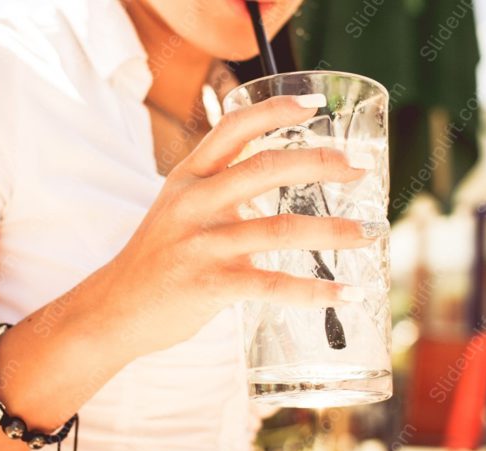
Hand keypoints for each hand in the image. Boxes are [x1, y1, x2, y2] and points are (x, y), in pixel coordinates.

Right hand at [83, 95, 375, 357]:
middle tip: (359, 171)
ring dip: (335, 231)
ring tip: (371, 233)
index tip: (314, 106)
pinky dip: (315, 291)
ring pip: (282, 229)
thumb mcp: (178, 207)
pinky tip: (344, 293)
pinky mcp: (210, 285)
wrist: (114, 309)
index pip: (233, 127)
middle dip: (323, 164)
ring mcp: (202, 244)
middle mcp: (194, 202)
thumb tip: (278, 169)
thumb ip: (219, 187)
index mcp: (188, 177)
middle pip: (268, 167)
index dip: (276, 110)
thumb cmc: (156, 258)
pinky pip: (274, 285)